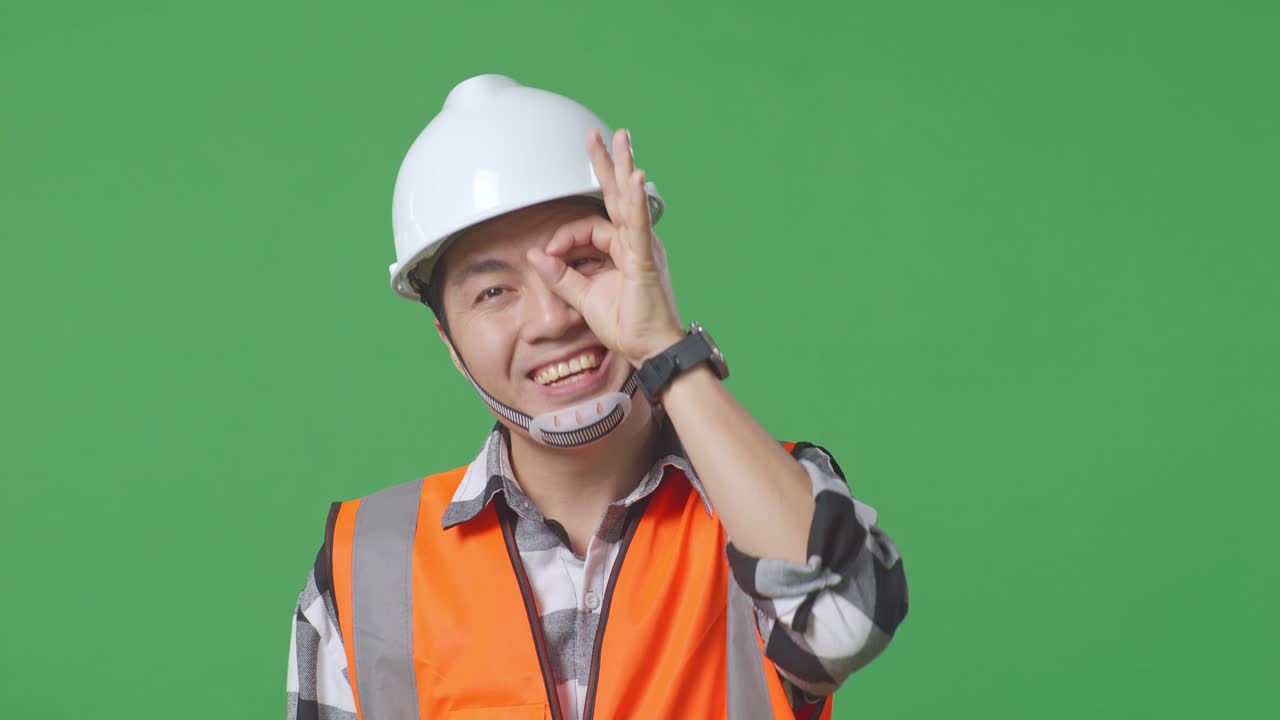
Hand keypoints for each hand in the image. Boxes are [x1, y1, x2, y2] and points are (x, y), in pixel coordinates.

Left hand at [527, 128, 684, 367]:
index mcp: (623, 250)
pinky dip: (634, 202)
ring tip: (620, 140)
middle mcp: (636, 243)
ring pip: (628, 202)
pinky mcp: (645, 260)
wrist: (650, 349)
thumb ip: (559, 275)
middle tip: (597, 135)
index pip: (589, 227)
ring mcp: (643, 248)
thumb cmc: (626, 325)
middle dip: (607, 164)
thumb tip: (535, 255)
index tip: (548, 256)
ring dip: (622, 169)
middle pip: (617, 196)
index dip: (563, 237)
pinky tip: (633, 180)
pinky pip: (637, 226)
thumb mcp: (582, 297)